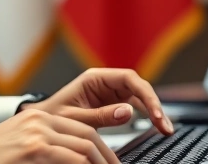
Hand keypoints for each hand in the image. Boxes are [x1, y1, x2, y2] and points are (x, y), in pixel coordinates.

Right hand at [0, 108, 119, 163]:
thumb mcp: (19, 148)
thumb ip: (44, 150)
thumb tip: (74, 159)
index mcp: (38, 116)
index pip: (83, 127)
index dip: (104, 149)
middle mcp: (40, 118)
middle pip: (89, 136)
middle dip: (109, 159)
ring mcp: (36, 131)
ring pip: (85, 148)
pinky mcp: (33, 148)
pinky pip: (73, 159)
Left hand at [20, 68, 173, 134]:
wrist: (42, 124)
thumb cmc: (52, 116)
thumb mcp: (74, 118)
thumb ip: (100, 115)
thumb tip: (128, 112)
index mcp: (94, 79)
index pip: (128, 79)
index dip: (146, 94)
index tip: (155, 113)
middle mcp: (105, 83)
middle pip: (138, 87)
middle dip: (154, 105)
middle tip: (165, 126)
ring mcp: (109, 93)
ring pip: (139, 98)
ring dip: (153, 111)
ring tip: (165, 129)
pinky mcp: (112, 105)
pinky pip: (134, 107)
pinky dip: (145, 116)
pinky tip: (155, 125)